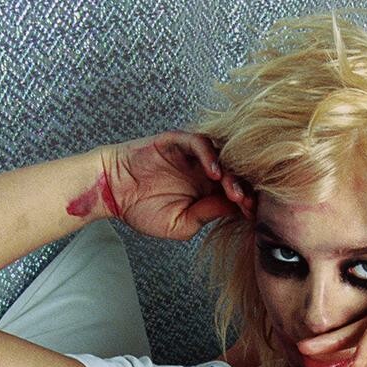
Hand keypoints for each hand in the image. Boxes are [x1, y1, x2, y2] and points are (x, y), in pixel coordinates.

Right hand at [97, 131, 253, 240]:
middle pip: (235, 173)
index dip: (247, 204)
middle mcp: (205, 171)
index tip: (253, 218)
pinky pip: (200, 142)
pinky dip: (210, 156)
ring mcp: (192, 155)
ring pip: (223, 156)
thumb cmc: (142, 209)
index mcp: (209, 192)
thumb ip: (205, 215)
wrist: (113, 192)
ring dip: (232, 174)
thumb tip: (233, 209)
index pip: (237, 194)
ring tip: (234, 193)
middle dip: (245, 190)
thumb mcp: (180, 224)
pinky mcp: (178, 141)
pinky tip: (215, 174)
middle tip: (247, 205)